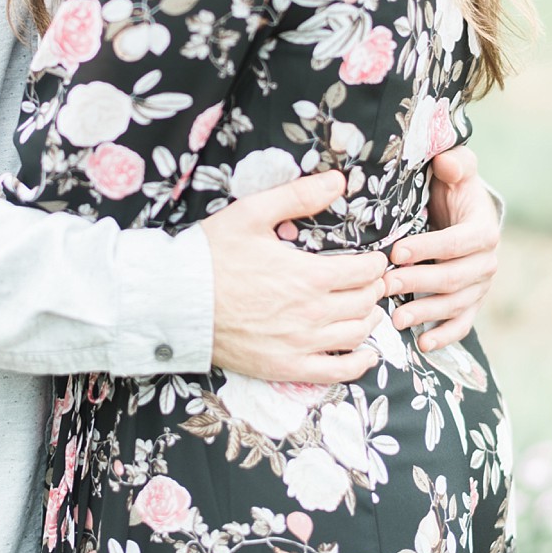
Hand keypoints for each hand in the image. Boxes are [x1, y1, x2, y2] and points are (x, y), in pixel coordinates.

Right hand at [201, 171, 387, 382]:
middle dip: (374, 288)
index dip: (375, 262)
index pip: (365, 271)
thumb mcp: (251, 213)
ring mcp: (300, 345)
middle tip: (371, 280)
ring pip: (356, 334)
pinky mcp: (285, 368)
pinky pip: (336, 372)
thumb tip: (338, 180)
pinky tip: (367, 355)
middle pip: (365, 302)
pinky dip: (359, 364)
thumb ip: (297, 196)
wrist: (176, 302)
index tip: (374, 258)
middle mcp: (311, 313)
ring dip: (369, 319)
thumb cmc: (211, 254)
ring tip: (367, 307)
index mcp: (308, 275)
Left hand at [384, 146, 499, 352]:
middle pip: (453, 278)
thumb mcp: (457, 170)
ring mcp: (480, 285)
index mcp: (483, 230)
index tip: (396, 252)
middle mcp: (487, 261)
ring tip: (397, 319)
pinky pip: (462, 323)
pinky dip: (445, 336)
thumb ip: (457, 164)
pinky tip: (423, 345)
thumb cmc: (454, 188)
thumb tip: (447, 163)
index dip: (428, 248)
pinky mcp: (471, 301)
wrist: (464, 211)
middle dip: (417, 283)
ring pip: (455, 304)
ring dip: (426, 313)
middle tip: (384, 285)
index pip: (456, 243)